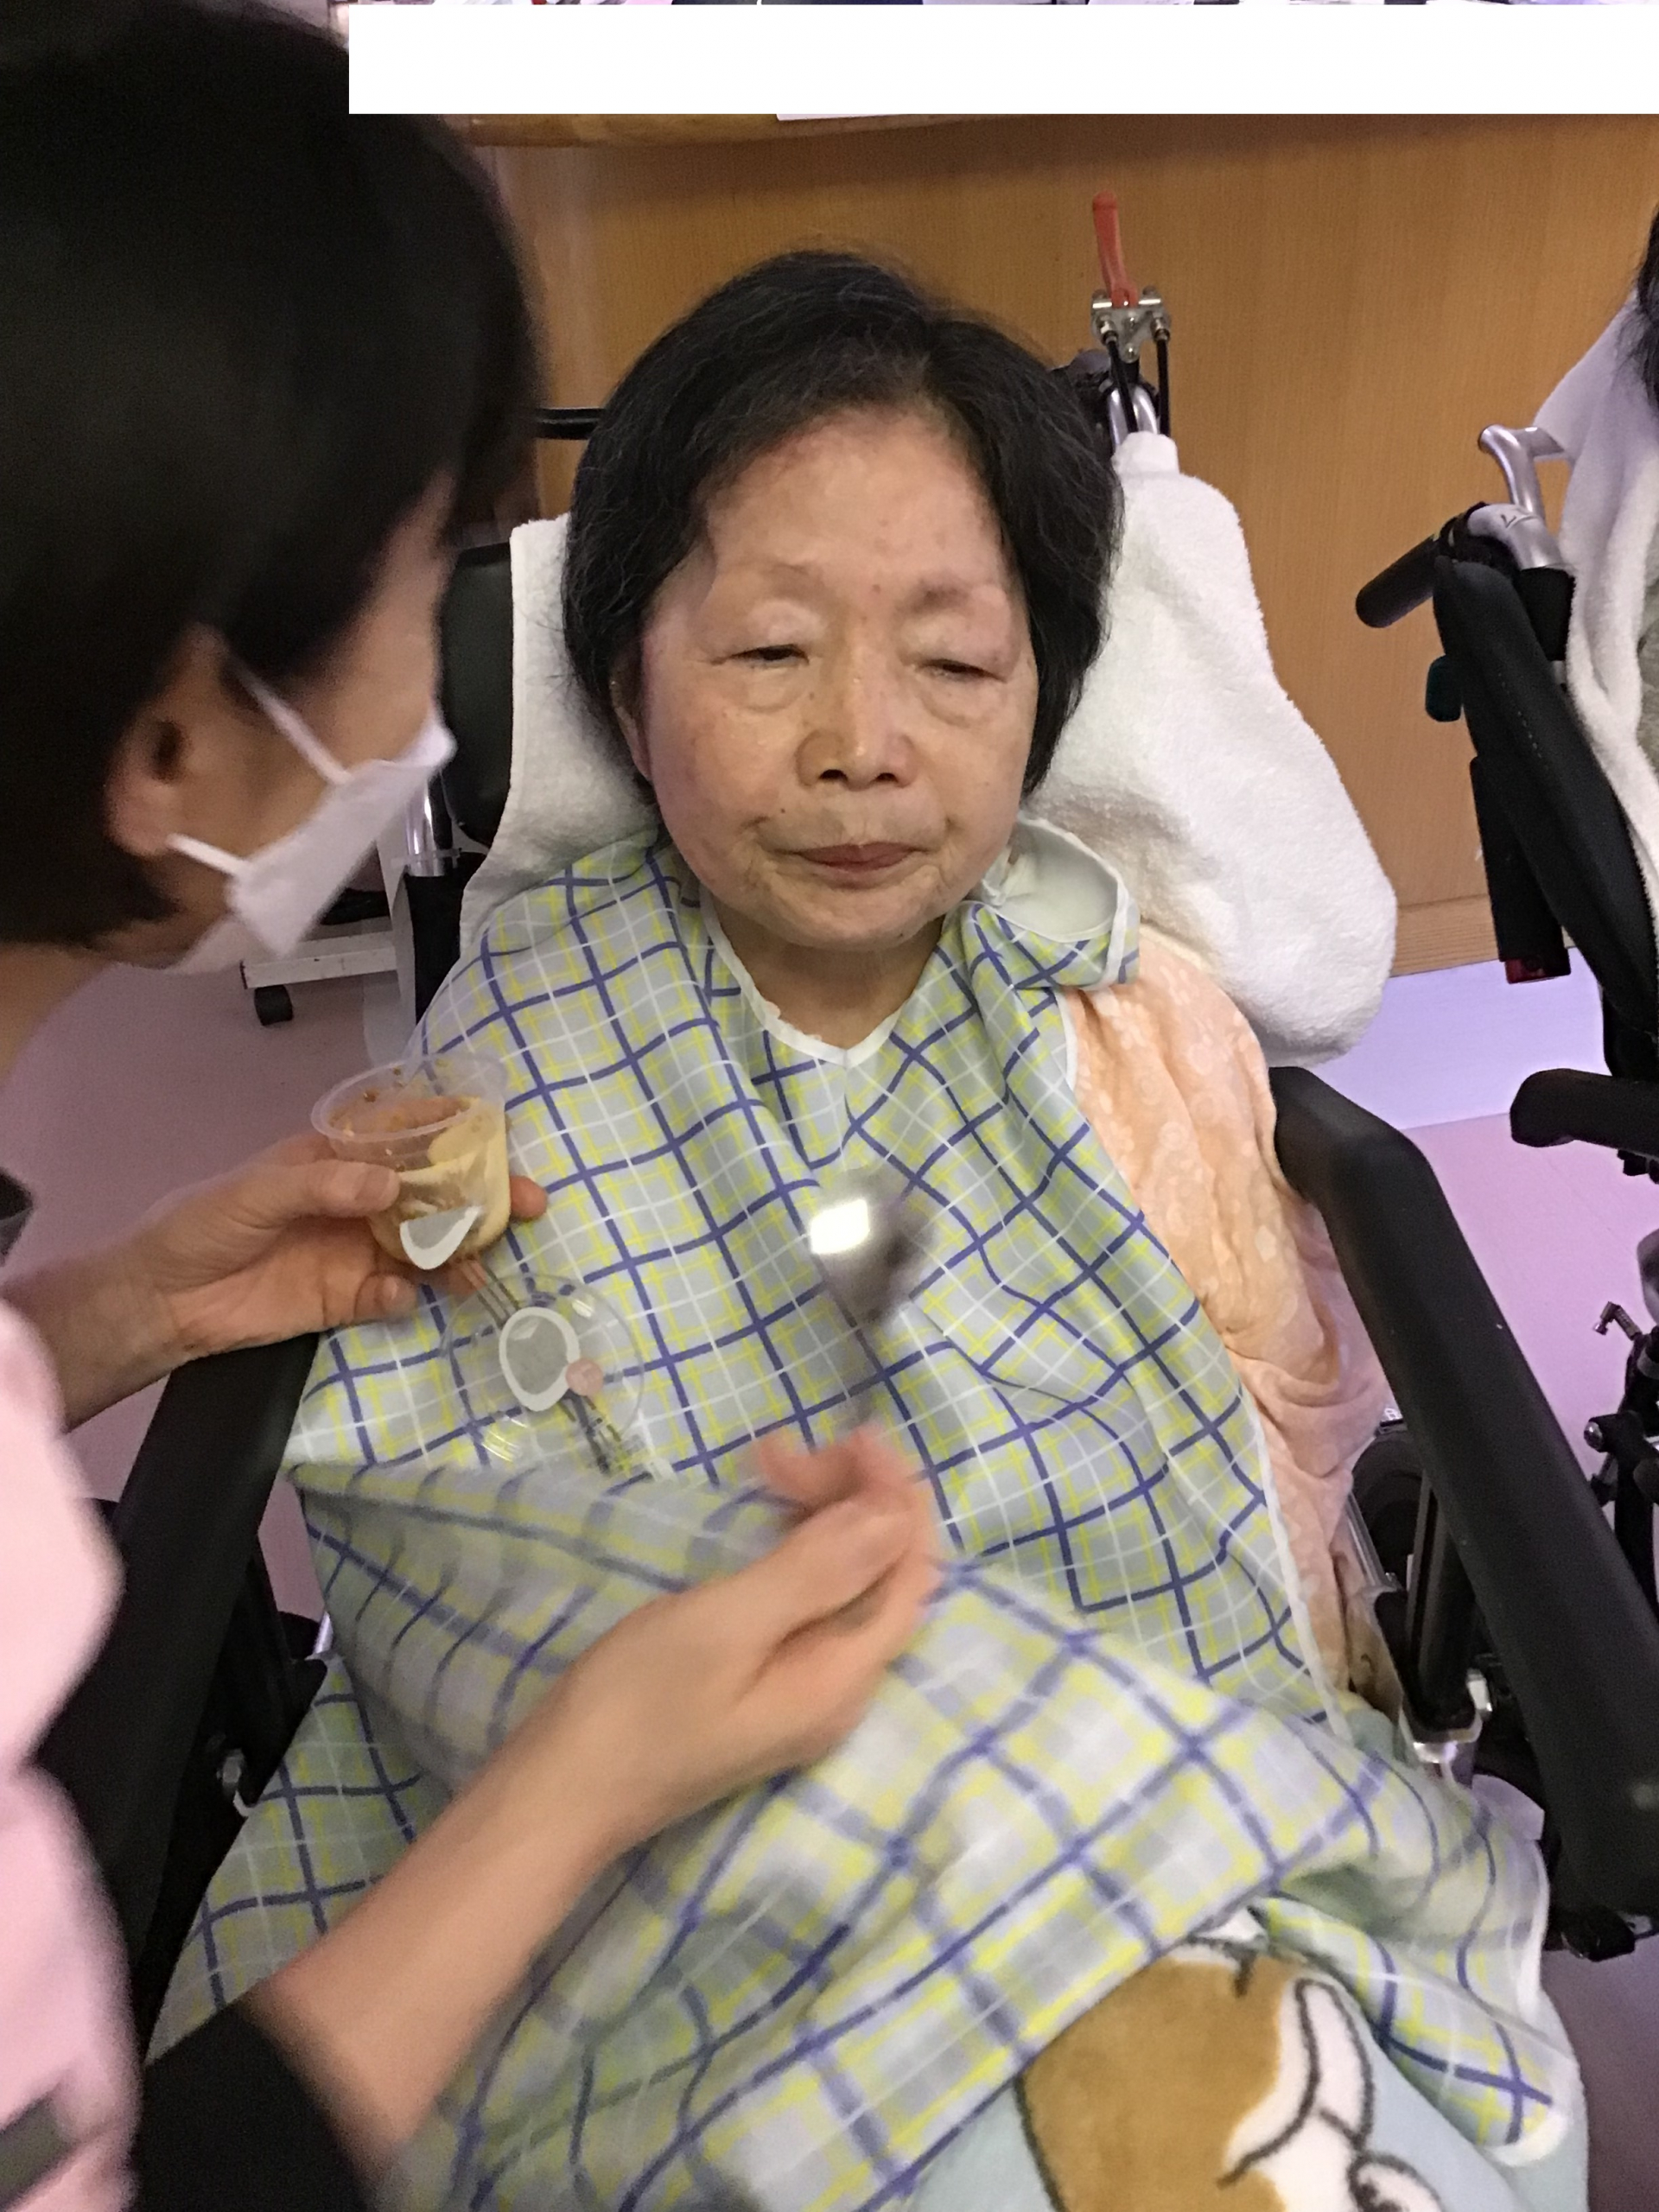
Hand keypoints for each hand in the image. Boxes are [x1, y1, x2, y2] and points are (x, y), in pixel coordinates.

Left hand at [121, 1133, 547, 1362]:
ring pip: (426, 1248)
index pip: (403, 1134)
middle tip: (528, 1206)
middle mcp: (358, 1202)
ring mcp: (358, 1251)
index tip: (496, 1126)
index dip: (450, 1126)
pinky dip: (406, 1298)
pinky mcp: (348, 1299)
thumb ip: (325, 1186)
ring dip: (457, 1255)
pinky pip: (394, 1296)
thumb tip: (393, 1188)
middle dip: (480, 1198)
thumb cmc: (203, 1224)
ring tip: (476, 1269)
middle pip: (433, 1196)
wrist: (165, 1300)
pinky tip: (399, 1298)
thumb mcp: (256, 1191)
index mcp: (337, 1159)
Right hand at [515, 1430, 937, 1856]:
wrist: (560, 1792)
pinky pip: (809, 1600)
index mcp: (843, 1678)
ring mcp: (804, 1689)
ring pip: (843, 1582)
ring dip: (821, 1516)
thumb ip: (815, 1572)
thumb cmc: (635, 1705)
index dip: (895, 1497)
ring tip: (767, 1464)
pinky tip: (767, 1517)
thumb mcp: (724, 1624)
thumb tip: (894, 1517)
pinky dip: (796, 1548)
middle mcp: (840, 1688)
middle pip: (879, 1573)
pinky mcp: (767, 1682)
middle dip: (849, 1499)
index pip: (908, 1572)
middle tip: (780, 1451)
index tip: (850, 1435)